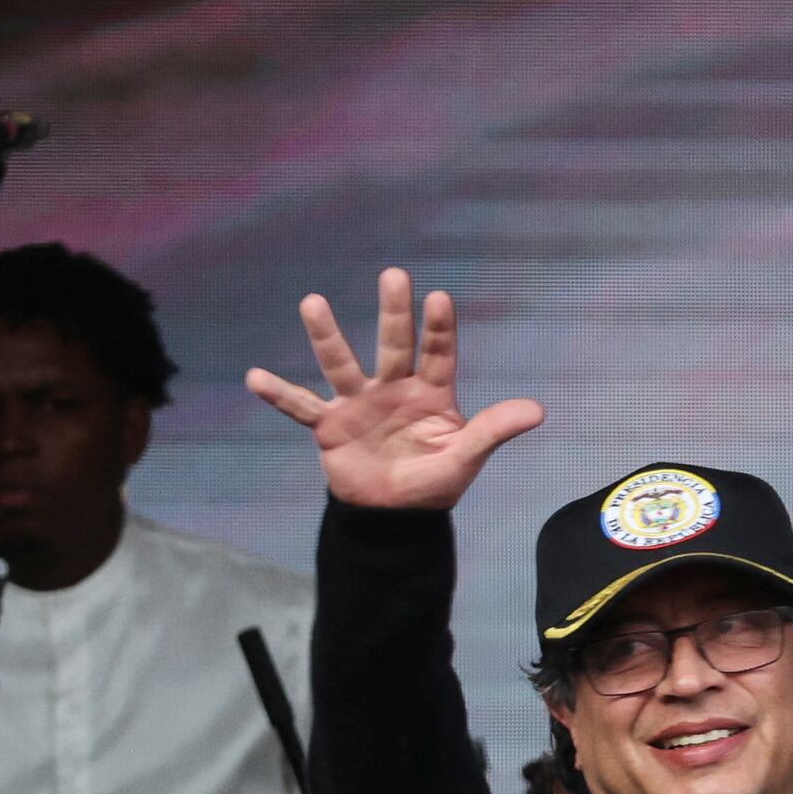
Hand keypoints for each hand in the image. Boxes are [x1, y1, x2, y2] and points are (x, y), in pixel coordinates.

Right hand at [243, 268, 547, 513]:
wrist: (393, 518)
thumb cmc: (432, 484)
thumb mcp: (465, 458)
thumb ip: (493, 430)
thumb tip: (538, 410)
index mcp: (431, 393)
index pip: (438, 353)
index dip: (439, 328)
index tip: (439, 298)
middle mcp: (394, 388)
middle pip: (393, 344)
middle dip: (393, 312)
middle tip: (394, 275)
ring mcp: (359, 403)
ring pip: (341, 364)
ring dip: (327, 336)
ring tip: (313, 303)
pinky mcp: (331, 426)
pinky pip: (302, 408)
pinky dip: (280, 396)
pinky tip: (255, 377)